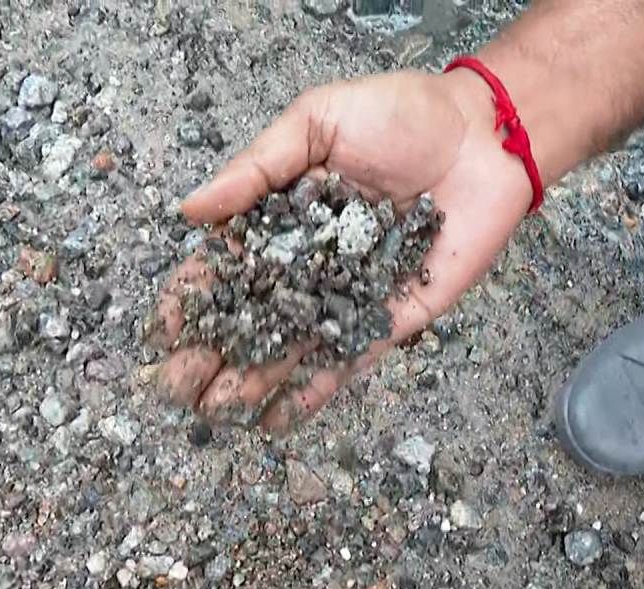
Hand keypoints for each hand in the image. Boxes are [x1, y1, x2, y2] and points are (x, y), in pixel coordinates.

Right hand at [150, 69, 532, 433]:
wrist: (483, 134)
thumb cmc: (400, 114)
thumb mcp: (316, 122)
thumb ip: (256, 169)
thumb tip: (190, 212)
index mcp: (283, 217)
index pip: (226, 266)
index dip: (191, 299)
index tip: (160, 332)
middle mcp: (311, 263)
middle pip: (253, 317)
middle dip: (213, 354)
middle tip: (178, 389)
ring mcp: (350, 293)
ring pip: (294, 346)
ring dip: (255, 381)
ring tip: (218, 412)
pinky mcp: (394, 315)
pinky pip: (352, 357)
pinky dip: (318, 388)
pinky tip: (280, 419)